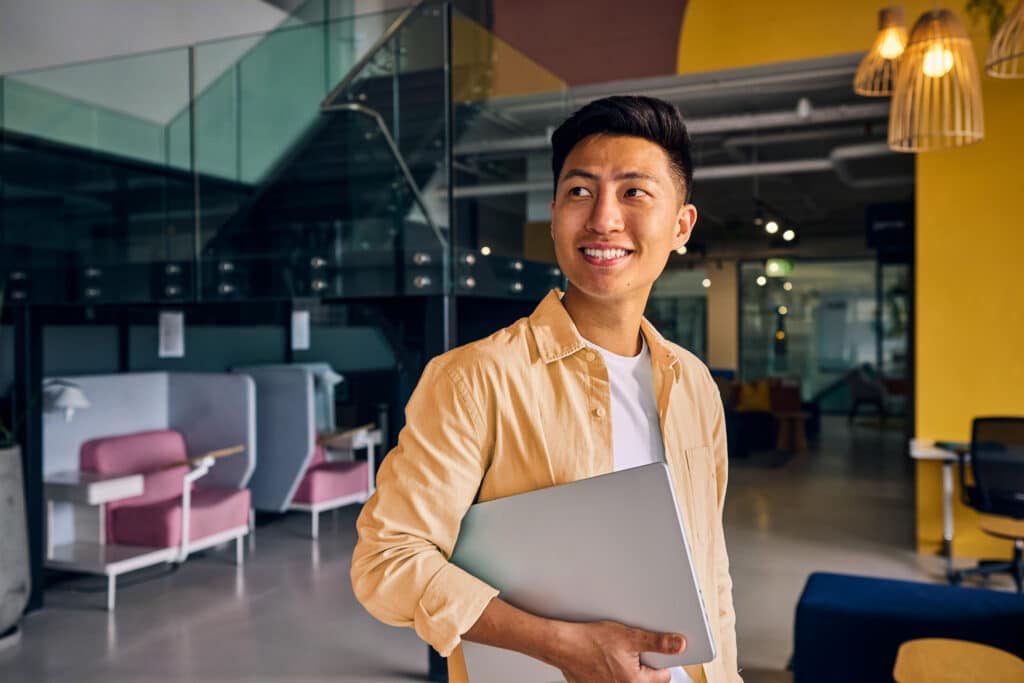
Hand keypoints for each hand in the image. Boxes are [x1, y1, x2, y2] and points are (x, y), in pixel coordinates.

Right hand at [554, 620, 685, 682]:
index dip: (658, 660)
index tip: (650, 651)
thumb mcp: (630, 637)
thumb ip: (658, 643)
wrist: (563, 645)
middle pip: (646, 680)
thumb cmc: (591, 641)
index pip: (663, 676)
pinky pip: (612, 682)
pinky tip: (604, 660)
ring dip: (626, 669)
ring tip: (615, 654)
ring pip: (629, 681)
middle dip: (641, 666)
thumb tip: (679, 645)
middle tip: (629, 650)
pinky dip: (611, 672)